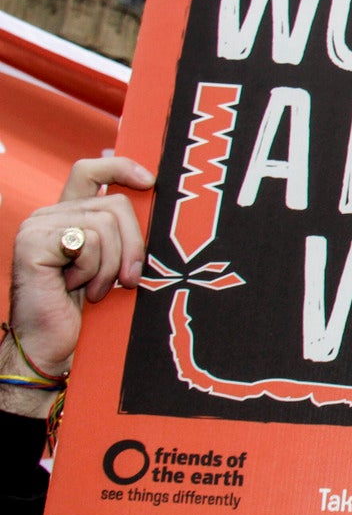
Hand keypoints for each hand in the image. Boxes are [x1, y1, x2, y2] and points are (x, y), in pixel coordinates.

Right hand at [4, 157, 153, 387]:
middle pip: (115, 205)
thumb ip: (123, 235)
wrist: (51, 346)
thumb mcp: (113, 266)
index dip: (121, 167)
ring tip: (94, 289)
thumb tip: (154, 202)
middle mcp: (50, 216)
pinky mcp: (33, 243)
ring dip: (111, 266)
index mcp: (68, 217)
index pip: (90, 171)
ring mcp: (37, 227)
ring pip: (106, 224)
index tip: (150, 182)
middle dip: (133, 245)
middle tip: (127, 279)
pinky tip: (75, 288)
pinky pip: (89, 242)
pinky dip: (93, 270)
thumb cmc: (86, 312)